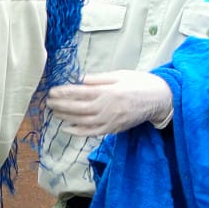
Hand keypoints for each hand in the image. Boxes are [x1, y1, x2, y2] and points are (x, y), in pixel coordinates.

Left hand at [47, 71, 173, 136]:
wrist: (160, 99)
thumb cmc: (140, 83)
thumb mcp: (120, 75)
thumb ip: (98, 78)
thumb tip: (79, 79)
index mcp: (108, 92)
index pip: (80, 93)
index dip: (64, 92)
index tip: (52, 91)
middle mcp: (107, 108)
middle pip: (78, 108)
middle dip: (61, 105)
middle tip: (48, 102)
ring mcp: (110, 120)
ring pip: (82, 121)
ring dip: (66, 117)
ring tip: (54, 112)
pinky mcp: (113, 129)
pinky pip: (92, 133)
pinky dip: (78, 132)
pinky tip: (66, 128)